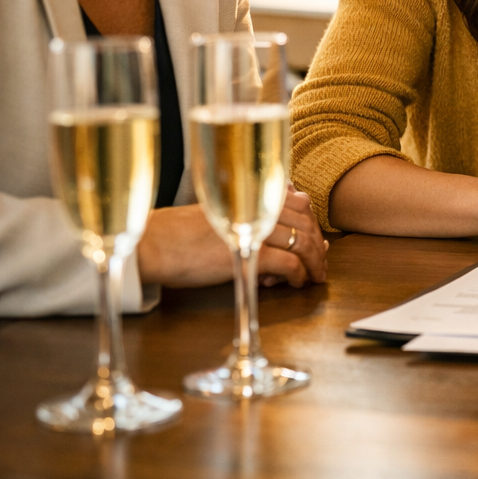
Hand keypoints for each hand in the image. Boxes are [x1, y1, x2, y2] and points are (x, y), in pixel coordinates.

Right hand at [137, 188, 328, 288]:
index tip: (317, 243)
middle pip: (307, 224)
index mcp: (253, 195)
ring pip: (303, 243)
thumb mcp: (224, 216)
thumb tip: (286, 230)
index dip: (314, 226)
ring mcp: (255, 228)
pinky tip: (296, 283)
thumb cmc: (185, 234)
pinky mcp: (250, 253)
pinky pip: (290, 263)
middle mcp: (258, 207)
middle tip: (320, 265)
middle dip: (318, 247)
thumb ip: (253, 216)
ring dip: (313, 263)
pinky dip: (299, 274)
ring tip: (313, 277)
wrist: (156, 244)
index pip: (302, 205)